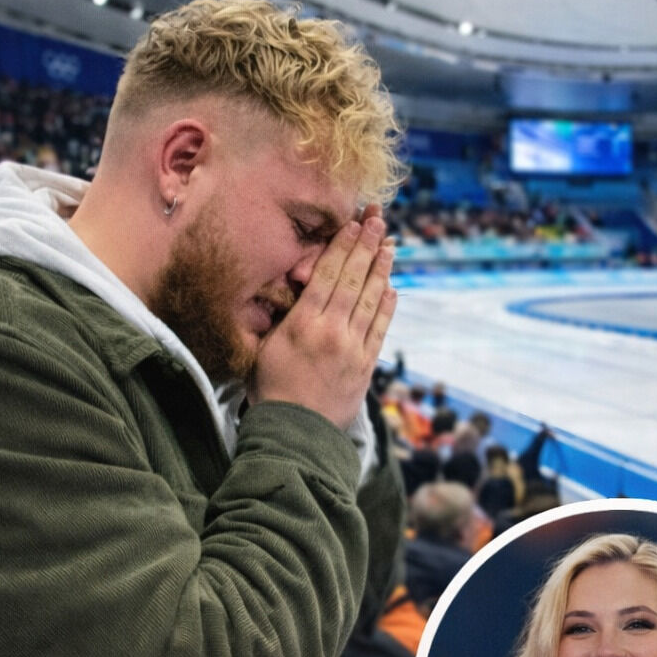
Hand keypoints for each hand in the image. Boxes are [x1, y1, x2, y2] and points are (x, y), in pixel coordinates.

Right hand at [250, 205, 396, 430]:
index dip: (342, 246)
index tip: (353, 225)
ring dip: (381, 271)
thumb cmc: (270, 391)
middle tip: (378, 222)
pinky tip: (392, 289)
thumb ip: (281, 319)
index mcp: (302, 324)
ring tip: (390, 246)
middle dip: (366, 248)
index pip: (326, 275)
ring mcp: (352, 349)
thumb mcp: (263, 349)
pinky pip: (380, 330)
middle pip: (352, 280)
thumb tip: (292, 292)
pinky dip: (386, 307)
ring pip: (370, 301)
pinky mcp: (365, 367)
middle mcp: (330, 331)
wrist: (293, 435)